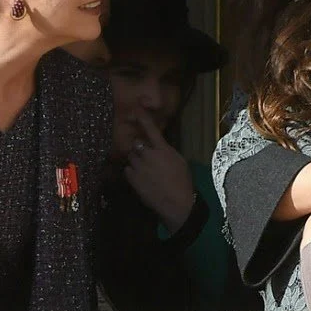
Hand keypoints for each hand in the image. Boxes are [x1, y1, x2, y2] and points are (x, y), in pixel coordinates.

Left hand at [124, 110, 194, 232]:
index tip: (137, 107)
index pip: (151, 129)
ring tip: (146, 172)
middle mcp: (148, 155)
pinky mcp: (132, 179)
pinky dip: (132, 173)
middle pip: (136, 144)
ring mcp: (138, 167)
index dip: (143, 117)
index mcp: (163, 149)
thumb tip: (159, 148)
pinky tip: (142, 180)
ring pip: (131, 157)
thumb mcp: (180, 162)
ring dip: (136, 161)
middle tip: (147, 158)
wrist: (177, 204)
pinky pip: (127, 170)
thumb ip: (167, 152)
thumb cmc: (183, 182)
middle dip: (140, 149)